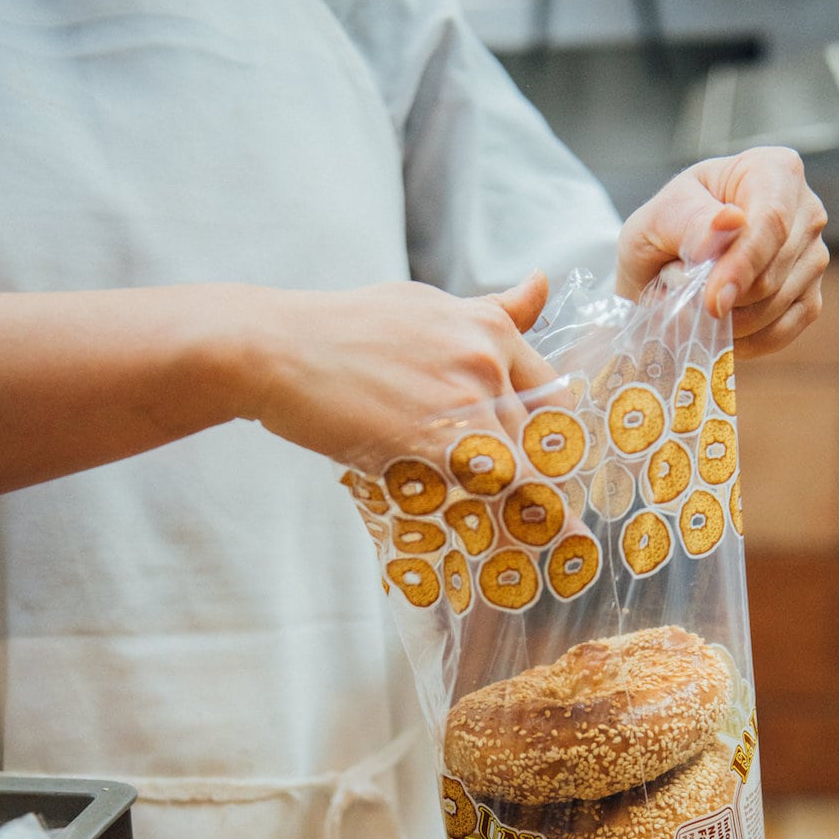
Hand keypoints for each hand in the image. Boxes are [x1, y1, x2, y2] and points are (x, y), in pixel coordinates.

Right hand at [0, 273, 554, 497]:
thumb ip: (490, 310)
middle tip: (561, 529)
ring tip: (548, 551)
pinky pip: (496, 487)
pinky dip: (517, 520)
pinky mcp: (438, 436)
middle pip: (544, 437)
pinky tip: (530, 549)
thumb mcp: (425, 305)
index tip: (562, 475)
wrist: (276, 349)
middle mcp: (487, 355)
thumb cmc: (340, 331)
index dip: (560, 443)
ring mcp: (466, 395)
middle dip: (552, 484)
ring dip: (537, 511)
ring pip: (525, 466)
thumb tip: (542, 286)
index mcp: (488, 325)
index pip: (553, 393)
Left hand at [615, 146, 828, 357]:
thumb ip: (689, 221)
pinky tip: (718, 330)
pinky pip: (782, 332)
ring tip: (696, 303)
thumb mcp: (656, 219)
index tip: (712, 302)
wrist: (661, 266)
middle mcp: (805, 211)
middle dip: (723, 297)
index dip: (742, 266)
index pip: (772, 220)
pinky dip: (744, 342)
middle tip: (681, 295)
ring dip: (727, 320)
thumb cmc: (662, 232)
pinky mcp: (809, 299)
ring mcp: (812, 257)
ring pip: (776, 306)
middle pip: (773, 272)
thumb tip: (730, 223)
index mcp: (771, 171)